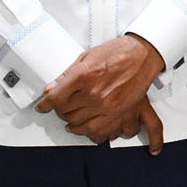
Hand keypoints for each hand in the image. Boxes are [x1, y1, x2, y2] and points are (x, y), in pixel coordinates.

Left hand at [36, 34, 164, 145]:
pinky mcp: (123, 114)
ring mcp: (109, 107)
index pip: (55, 99)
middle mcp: (94, 95)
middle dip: (62, 111)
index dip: (45, 105)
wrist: (144, 54)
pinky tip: (93, 131)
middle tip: (63, 108)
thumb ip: (68, 76)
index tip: (42, 107)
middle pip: (67, 114)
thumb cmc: (119, 52)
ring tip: (74, 123)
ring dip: (75, 125)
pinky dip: (97, 134)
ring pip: (82, 127)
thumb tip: (53, 88)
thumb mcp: (87, 57)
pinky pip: (105, 133)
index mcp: (82, 78)